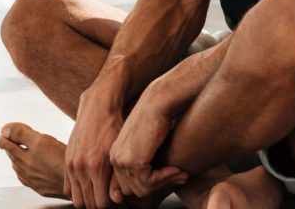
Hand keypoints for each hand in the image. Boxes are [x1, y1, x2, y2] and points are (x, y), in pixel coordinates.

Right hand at [64, 93, 124, 207]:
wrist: (97, 108)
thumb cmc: (112, 128)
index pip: (101, 203)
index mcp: (96, 168)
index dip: (110, 205)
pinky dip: (77, 192)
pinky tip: (87, 187)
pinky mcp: (67, 160)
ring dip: (87, 200)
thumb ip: (116, 179)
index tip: (117, 201)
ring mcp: (72, 165)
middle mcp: (81, 168)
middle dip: (99, 205)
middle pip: (88, 203)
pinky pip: (67, 187)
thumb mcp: (118, 153)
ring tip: (98, 195)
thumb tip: (116, 200)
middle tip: (108, 199)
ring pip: (76, 198)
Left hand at [109, 85, 187, 200]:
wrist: (158, 103)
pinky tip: (177, 169)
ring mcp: (121, 160)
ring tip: (179, 172)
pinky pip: (149, 182)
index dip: (151, 184)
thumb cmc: (157, 122)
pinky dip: (165, 178)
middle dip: (158, 185)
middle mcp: (115, 159)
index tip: (171, 175)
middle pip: (134, 190)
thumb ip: (147, 170)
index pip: (129, 186)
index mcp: (116, 156)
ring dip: (164, 182)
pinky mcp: (131, 160)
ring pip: (142, 189)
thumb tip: (152, 192)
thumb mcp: (149, 149)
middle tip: (178, 175)